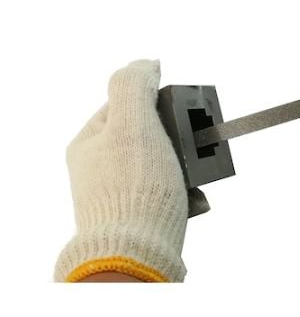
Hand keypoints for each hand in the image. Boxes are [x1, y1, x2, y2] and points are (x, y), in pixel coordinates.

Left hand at [55, 60, 187, 281]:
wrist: (140, 254)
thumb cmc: (134, 189)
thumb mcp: (133, 123)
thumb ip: (135, 84)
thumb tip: (148, 63)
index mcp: (89, 144)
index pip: (124, 107)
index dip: (154, 106)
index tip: (176, 116)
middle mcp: (100, 169)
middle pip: (149, 138)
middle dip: (178, 143)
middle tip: (191, 150)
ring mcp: (120, 194)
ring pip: (164, 166)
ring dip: (187, 170)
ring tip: (194, 181)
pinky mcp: (140, 216)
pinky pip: (169, 193)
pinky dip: (186, 194)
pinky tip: (194, 201)